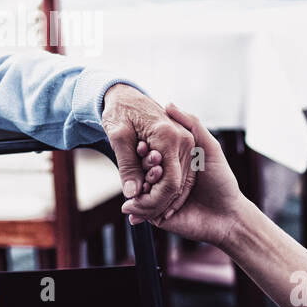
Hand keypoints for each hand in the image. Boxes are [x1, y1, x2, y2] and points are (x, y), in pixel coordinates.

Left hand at [101, 84, 196, 222]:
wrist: (125, 94)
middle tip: (133, 212)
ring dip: (162, 198)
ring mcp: (189, 141)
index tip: (134, 210)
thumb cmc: (119, 111)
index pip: (169, 183)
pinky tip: (150, 195)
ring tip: (139, 207)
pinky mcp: (188, 142)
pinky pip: (183, 173)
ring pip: (182, 182)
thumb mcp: (117, 137)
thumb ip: (127, 166)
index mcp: (168, 137)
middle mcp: (184, 140)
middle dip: (156, 203)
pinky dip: (168, 187)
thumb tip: (132, 195)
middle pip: (177, 186)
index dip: (153, 202)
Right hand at [123, 103, 251, 247]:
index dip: (144, 148)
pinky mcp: (157, 215)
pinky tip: (130, 205)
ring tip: (139, 187)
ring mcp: (159, 197)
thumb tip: (168, 104)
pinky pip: (141, 210)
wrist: (228, 215)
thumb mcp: (209, 146)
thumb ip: (191, 124)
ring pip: (139, 190)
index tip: (141, 144)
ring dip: (136, 187)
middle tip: (143, 166)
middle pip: (142, 170)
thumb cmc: (221, 179)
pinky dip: (135, 208)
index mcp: (173, 162)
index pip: (151, 152)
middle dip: (139, 168)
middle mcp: (165, 178)